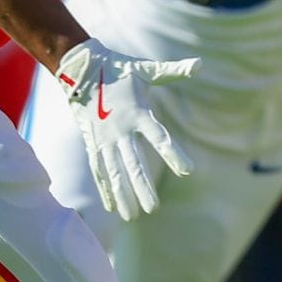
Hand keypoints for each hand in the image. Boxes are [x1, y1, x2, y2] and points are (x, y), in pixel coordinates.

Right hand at [55, 38, 199, 220]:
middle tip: (154, 209)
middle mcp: (120, 129)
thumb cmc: (120, 69)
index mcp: (138, 113)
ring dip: (123, 194)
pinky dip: (105, 187)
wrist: (80, 68)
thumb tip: (200, 64)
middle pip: (133, 163)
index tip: (188, 170)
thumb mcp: (146, 69)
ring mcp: (104, 138)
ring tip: (132, 217)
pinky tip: (111, 207)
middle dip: (143, 187)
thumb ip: (173, 71)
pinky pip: (99, 169)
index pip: (159, 137)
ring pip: (114, 171)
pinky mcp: (92, 142)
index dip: (173, 154)